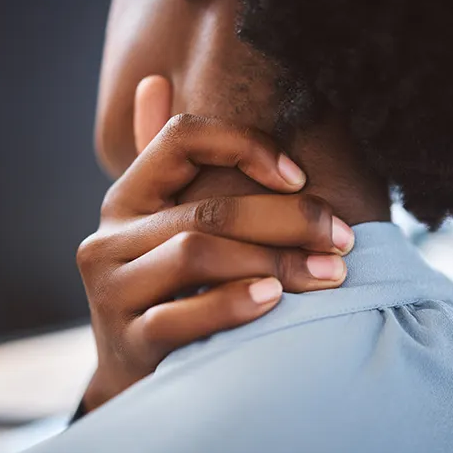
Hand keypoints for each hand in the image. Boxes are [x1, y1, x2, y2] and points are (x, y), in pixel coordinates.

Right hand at [76, 78, 354, 413]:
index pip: (182, 139)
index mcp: (126, 197)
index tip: (300, 176)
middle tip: (344, 238)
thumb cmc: (168, 286)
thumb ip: (169, 162)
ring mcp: (113, 290)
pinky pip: (185, 315)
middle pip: (207, 207)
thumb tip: (154, 81)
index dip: (246, 145)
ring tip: (329, 274)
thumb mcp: (163, 223)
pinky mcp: (129, 339)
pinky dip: (235, 303)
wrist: (135, 370)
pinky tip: (275, 301)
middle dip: (288, 220)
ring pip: (198, 253)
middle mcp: (108, 237)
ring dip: (274, 262)